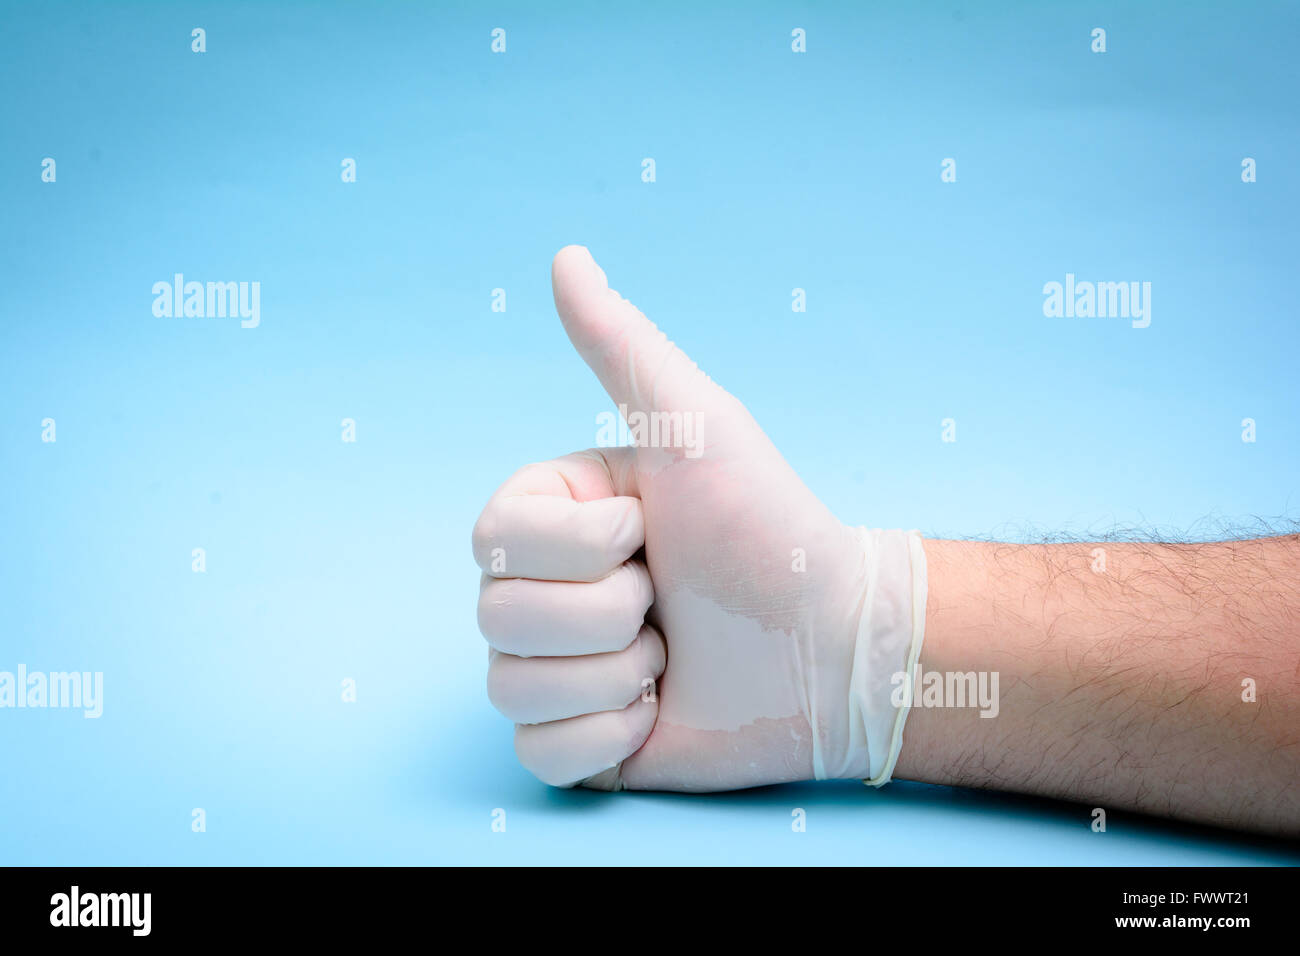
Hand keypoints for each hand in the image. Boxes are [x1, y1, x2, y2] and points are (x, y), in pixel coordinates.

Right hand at [472, 246, 877, 790]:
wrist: (831, 646)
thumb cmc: (767, 527)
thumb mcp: (694, 426)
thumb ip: (622, 344)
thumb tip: (565, 255)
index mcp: (553, 518)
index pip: (490, 540)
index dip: (577, 548)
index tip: (649, 533)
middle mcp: (543, 589)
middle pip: (497, 618)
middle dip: (607, 614)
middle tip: (670, 602)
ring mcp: (557, 666)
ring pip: (512, 689)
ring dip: (614, 676)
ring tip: (672, 654)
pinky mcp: (577, 739)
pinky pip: (540, 756)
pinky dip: (610, 736)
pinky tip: (660, 708)